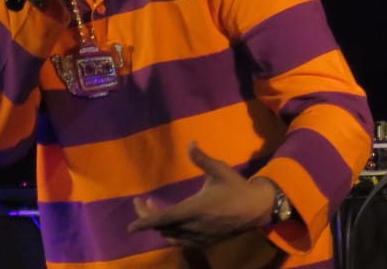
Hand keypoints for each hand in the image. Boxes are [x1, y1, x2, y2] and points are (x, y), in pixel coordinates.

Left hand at [127, 142, 274, 247]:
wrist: (256, 208)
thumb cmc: (236, 187)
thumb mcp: (219, 170)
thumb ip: (202, 158)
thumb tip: (190, 143)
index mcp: (194, 209)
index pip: (163, 218)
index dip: (145, 221)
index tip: (130, 227)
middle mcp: (193, 226)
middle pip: (162, 228)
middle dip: (147, 218)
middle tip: (142, 203)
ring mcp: (199, 236)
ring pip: (170, 236)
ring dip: (159, 225)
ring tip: (154, 210)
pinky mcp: (205, 241)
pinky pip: (181, 242)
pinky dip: (171, 234)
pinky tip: (171, 224)